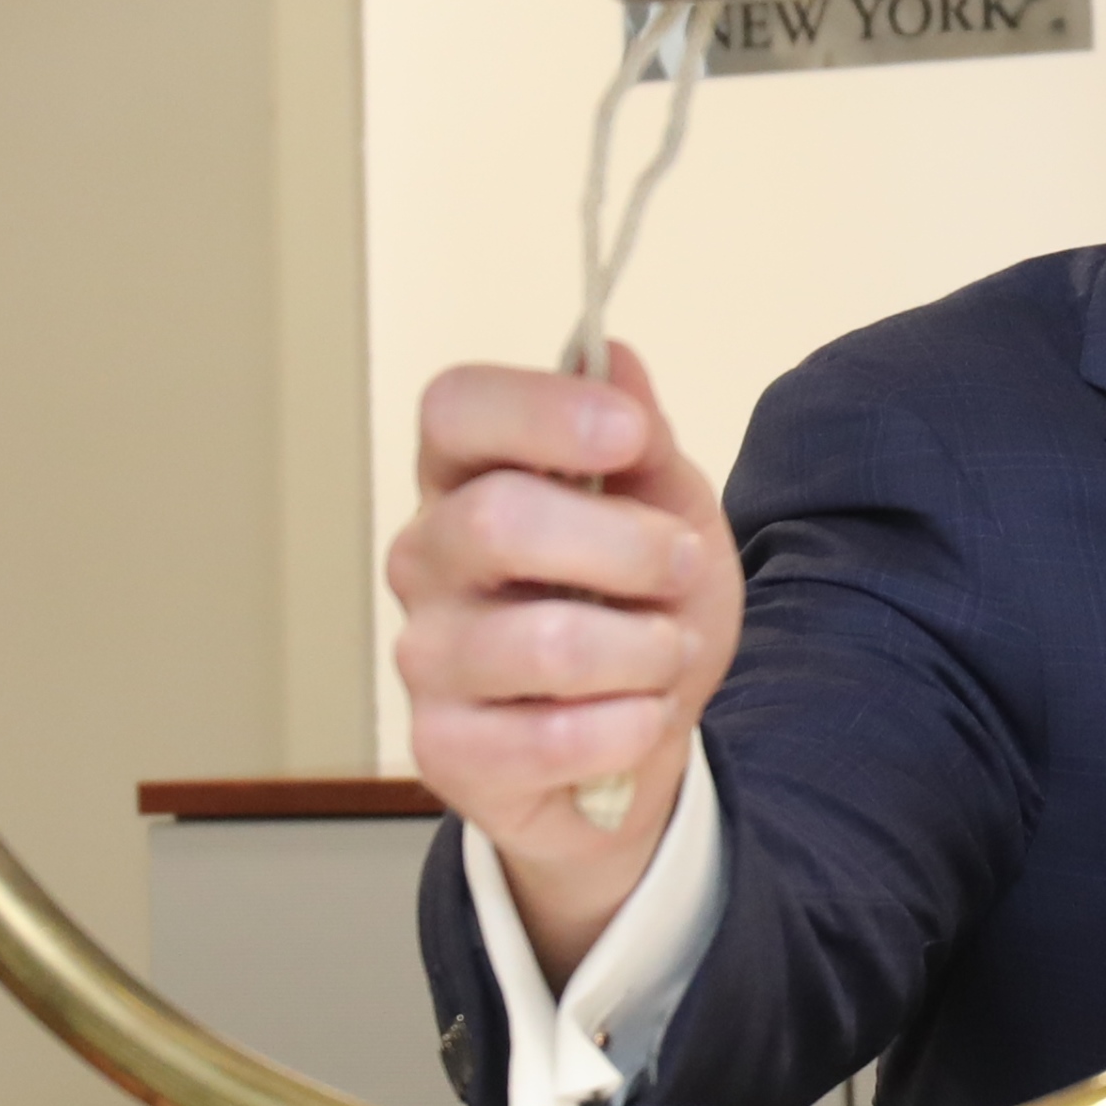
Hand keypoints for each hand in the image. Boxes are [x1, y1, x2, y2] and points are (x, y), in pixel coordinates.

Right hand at [390, 344, 740, 983]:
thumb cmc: (637, 606)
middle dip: (628, 547)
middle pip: (499, 519)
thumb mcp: (667, 509)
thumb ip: (641, 442)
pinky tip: (636, 717)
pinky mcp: (443, 748)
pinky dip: (628, 727)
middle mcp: (425, 555)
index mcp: (468, 475)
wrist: (634, 738)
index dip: (542, 410)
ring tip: (663, 654)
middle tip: (681, 566)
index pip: (455, 407)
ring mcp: (424, 655)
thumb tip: (615, 357)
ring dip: (644, 650)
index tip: (629, 433)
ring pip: (543, 641)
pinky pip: (550, 738)